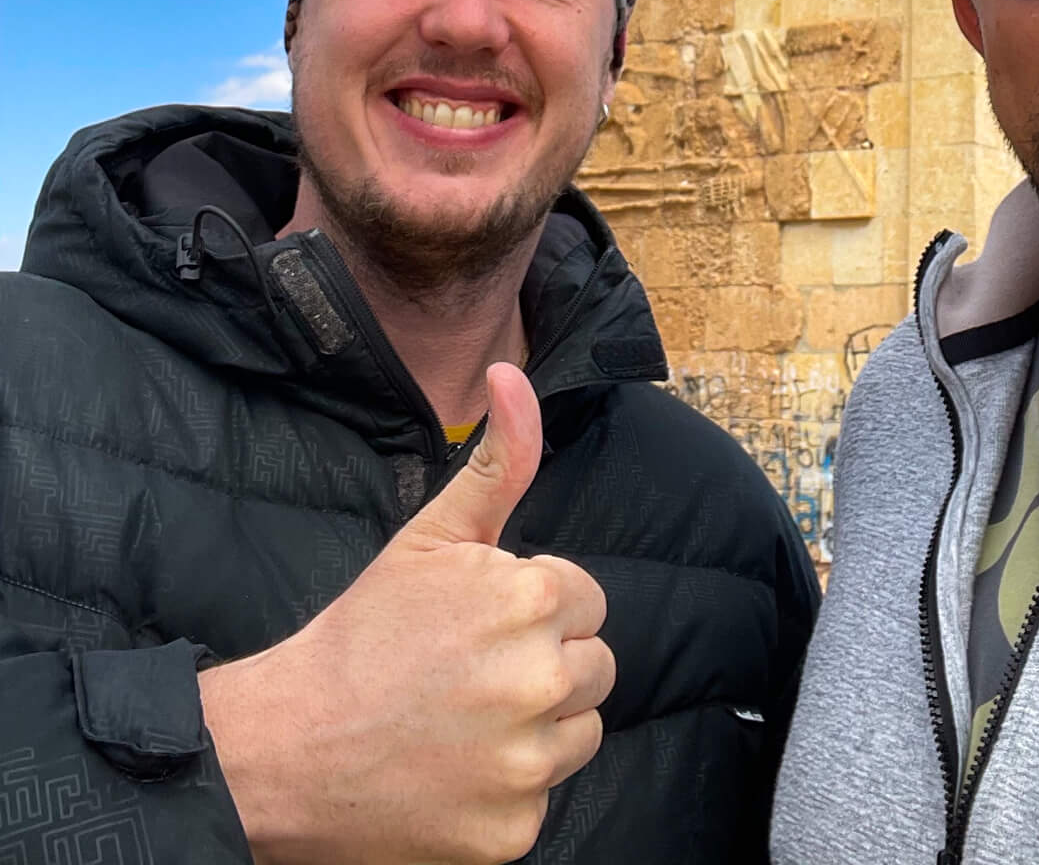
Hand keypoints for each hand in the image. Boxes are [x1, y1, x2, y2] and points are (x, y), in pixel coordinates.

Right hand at [200, 362, 611, 863]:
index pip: (586, 600)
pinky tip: (454, 772)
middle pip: (596, 667)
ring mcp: (527, 764)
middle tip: (469, 672)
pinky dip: (506, 791)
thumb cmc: (362, 634)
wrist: (287, 747)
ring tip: (463, 718)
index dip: (535, 608)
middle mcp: (539, 682)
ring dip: (537, 728)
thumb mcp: (429, 536)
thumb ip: (497, 460)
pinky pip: (544, 798)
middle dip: (545, 664)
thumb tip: (512, 374)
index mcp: (530, 600)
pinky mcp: (512, 832)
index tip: (479, 623)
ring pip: (580, 733)